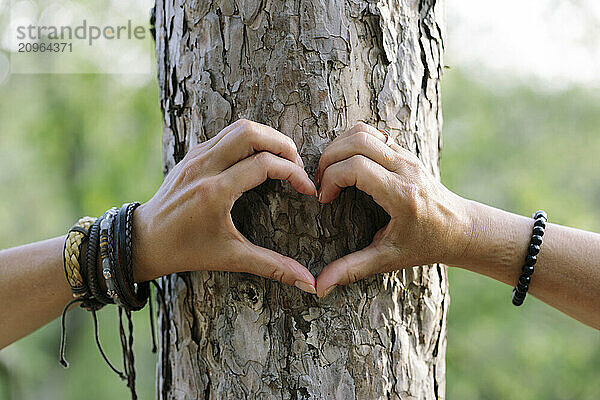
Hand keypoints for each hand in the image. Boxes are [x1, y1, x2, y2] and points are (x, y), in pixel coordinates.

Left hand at [132, 119, 317, 293]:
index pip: (264, 165)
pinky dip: (249, 140)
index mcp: (214, 192)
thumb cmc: (185, 251)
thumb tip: (308, 284)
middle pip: (251, 133)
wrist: (143, 240)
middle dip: (283, 144)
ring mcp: (196, 157)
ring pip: (239, 128)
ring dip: (267, 138)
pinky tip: (258, 158)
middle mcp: (204, 167)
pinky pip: (226, 134)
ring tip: (283, 159)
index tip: (308, 189)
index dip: (294, 173)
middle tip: (297, 165)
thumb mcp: (230, 258)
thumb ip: (272, 266)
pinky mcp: (192, 155)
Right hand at [314, 123, 470, 296]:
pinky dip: (352, 143)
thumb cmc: (427, 245)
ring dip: (339, 146)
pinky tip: (347, 166)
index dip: (331, 179)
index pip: (356, 167)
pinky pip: (373, 134)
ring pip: (364, 131)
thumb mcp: (389, 259)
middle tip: (321, 181)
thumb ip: (353, 269)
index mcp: (401, 194)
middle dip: (329, 157)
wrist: (462, 229)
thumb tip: (320, 286)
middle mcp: (405, 169)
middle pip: (357, 141)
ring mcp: (407, 156)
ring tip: (330, 171)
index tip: (325, 199)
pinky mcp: (406, 152)